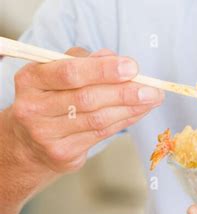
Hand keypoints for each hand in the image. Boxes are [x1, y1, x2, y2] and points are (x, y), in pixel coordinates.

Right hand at [10, 47, 163, 173]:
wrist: (27, 141)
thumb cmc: (50, 96)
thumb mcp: (58, 70)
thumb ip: (85, 60)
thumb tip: (116, 59)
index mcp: (31, 79)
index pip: (70, 72)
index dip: (104, 70)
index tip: (132, 66)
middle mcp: (33, 108)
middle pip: (86, 98)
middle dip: (124, 92)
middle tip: (151, 87)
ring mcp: (45, 135)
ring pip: (97, 119)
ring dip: (131, 108)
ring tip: (152, 98)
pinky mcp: (61, 154)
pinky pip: (101, 134)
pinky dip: (125, 120)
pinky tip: (139, 111)